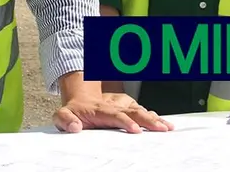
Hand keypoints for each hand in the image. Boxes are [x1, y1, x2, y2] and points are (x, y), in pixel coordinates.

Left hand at [53, 92, 173, 133]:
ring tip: (167, 127)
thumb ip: (65, 120)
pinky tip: (167, 125)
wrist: (82, 99)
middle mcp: (114, 106)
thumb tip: (74, 127)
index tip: (135, 129)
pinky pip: (145, 113)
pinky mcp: (130, 109)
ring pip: (141, 111)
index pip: (114, 114)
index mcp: (99, 109)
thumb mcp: (62, 115)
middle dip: (147, 119)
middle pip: (133, 111)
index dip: (125, 121)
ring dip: (155, 119)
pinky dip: (156, 119)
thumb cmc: (73, 112)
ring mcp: (124, 106)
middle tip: (160, 128)